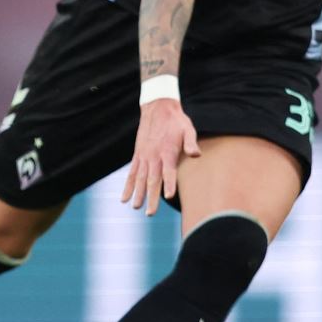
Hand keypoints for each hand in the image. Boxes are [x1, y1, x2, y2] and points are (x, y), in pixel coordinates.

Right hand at [122, 98, 199, 215]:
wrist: (157, 108)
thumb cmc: (176, 121)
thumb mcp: (188, 129)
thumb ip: (191, 143)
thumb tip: (197, 155)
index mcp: (167, 151)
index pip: (169, 171)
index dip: (169, 184)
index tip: (168, 197)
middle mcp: (154, 156)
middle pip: (152, 180)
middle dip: (151, 197)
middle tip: (150, 213)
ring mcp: (144, 157)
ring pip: (139, 179)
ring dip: (138, 194)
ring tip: (136, 207)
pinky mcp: (138, 156)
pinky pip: (131, 173)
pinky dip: (128, 186)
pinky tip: (124, 198)